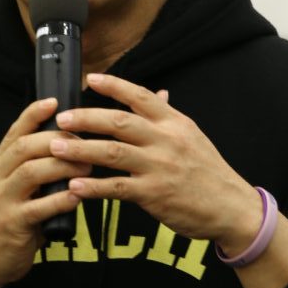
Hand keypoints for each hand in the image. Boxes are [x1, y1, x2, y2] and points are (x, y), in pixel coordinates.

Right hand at [0, 97, 91, 287]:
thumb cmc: (4, 223)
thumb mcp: (10, 190)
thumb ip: (30, 170)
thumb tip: (66, 149)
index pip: (15, 132)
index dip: (34, 114)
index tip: (55, 102)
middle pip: (25, 147)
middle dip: (58, 140)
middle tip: (85, 143)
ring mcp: (1, 201)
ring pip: (32, 172)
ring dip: (63, 167)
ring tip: (87, 168)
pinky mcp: (11, 225)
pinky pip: (38, 207)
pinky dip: (61, 199)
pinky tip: (78, 196)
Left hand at [50, 73, 262, 251]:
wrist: (232, 208)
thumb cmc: (209, 173)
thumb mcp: (192, 137)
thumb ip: (169, 116)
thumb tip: (157, 93)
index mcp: (175, 123)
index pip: (141, 96)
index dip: (114, 86)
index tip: (91, 79)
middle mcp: (166, 140)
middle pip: (119, 121)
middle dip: (86, 118)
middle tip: (61, 118)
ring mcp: (160, 167)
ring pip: (112, 152)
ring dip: (80, 149)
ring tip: (56, 147)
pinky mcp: (154, 195)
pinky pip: (117, 187)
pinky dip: (93, 186)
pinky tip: (74, 185)